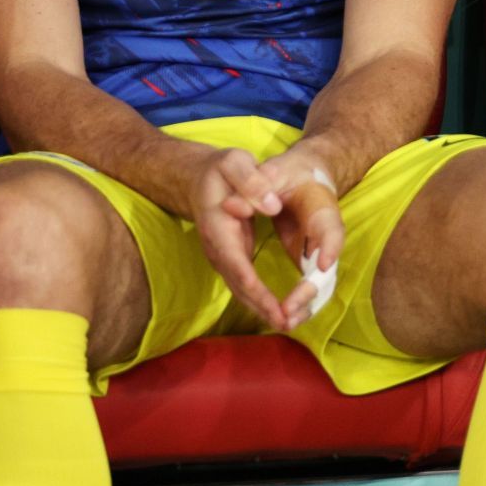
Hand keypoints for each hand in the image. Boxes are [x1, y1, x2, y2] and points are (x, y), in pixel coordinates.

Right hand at [187, 142, 345, 331]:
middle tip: (287, 322)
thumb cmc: (220, 169)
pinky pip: (245, 284)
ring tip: (288, 323)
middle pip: (239, 283)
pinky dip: (261, 300)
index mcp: (219, 227)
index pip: (236, 261)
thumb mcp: (234, 163)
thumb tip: (271, 205)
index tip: (273, 303)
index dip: (254, 285)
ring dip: (263, 308)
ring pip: (241, 289)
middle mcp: (217, 248)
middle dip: (261, 305)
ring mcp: (222, 256)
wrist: (197, 178)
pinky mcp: (231, 258)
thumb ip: (251, 181)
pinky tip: (278, 311)